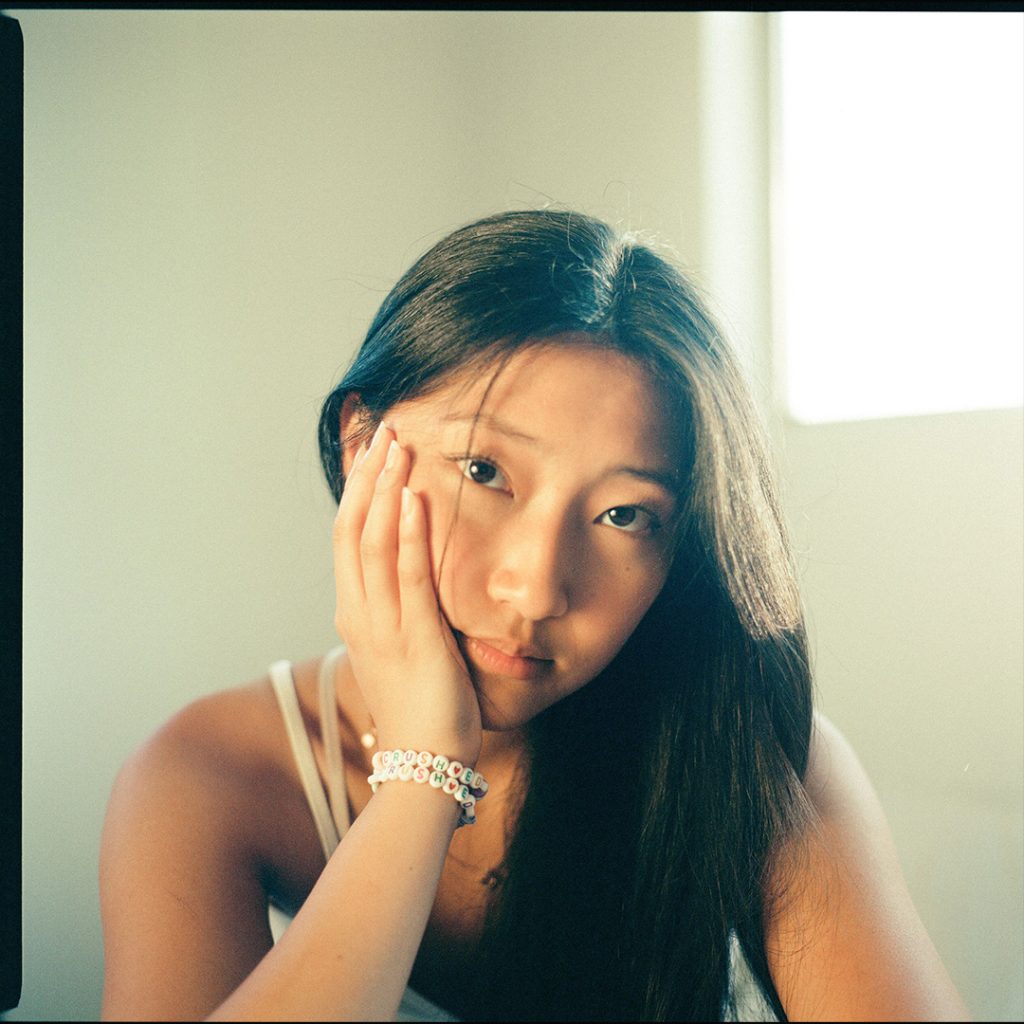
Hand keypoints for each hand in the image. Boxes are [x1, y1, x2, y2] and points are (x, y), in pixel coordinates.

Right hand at [332, 422, 481, 764]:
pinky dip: (407, 535)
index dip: (356, 491)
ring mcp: (383, 626)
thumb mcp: (398, 648)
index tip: (369, 451)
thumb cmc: (419, 705)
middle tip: (384, 432)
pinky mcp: (415, 638)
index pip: (347, 538)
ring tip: (398, 447)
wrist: (424, 764)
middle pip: (352, 530)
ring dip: (385, 491)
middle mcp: (359, 614)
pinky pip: (407, 578)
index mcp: (355, 614)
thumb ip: (397, 609)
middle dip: (368, 478)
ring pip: (372, 545)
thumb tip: (408, 575)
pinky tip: (413, 499)